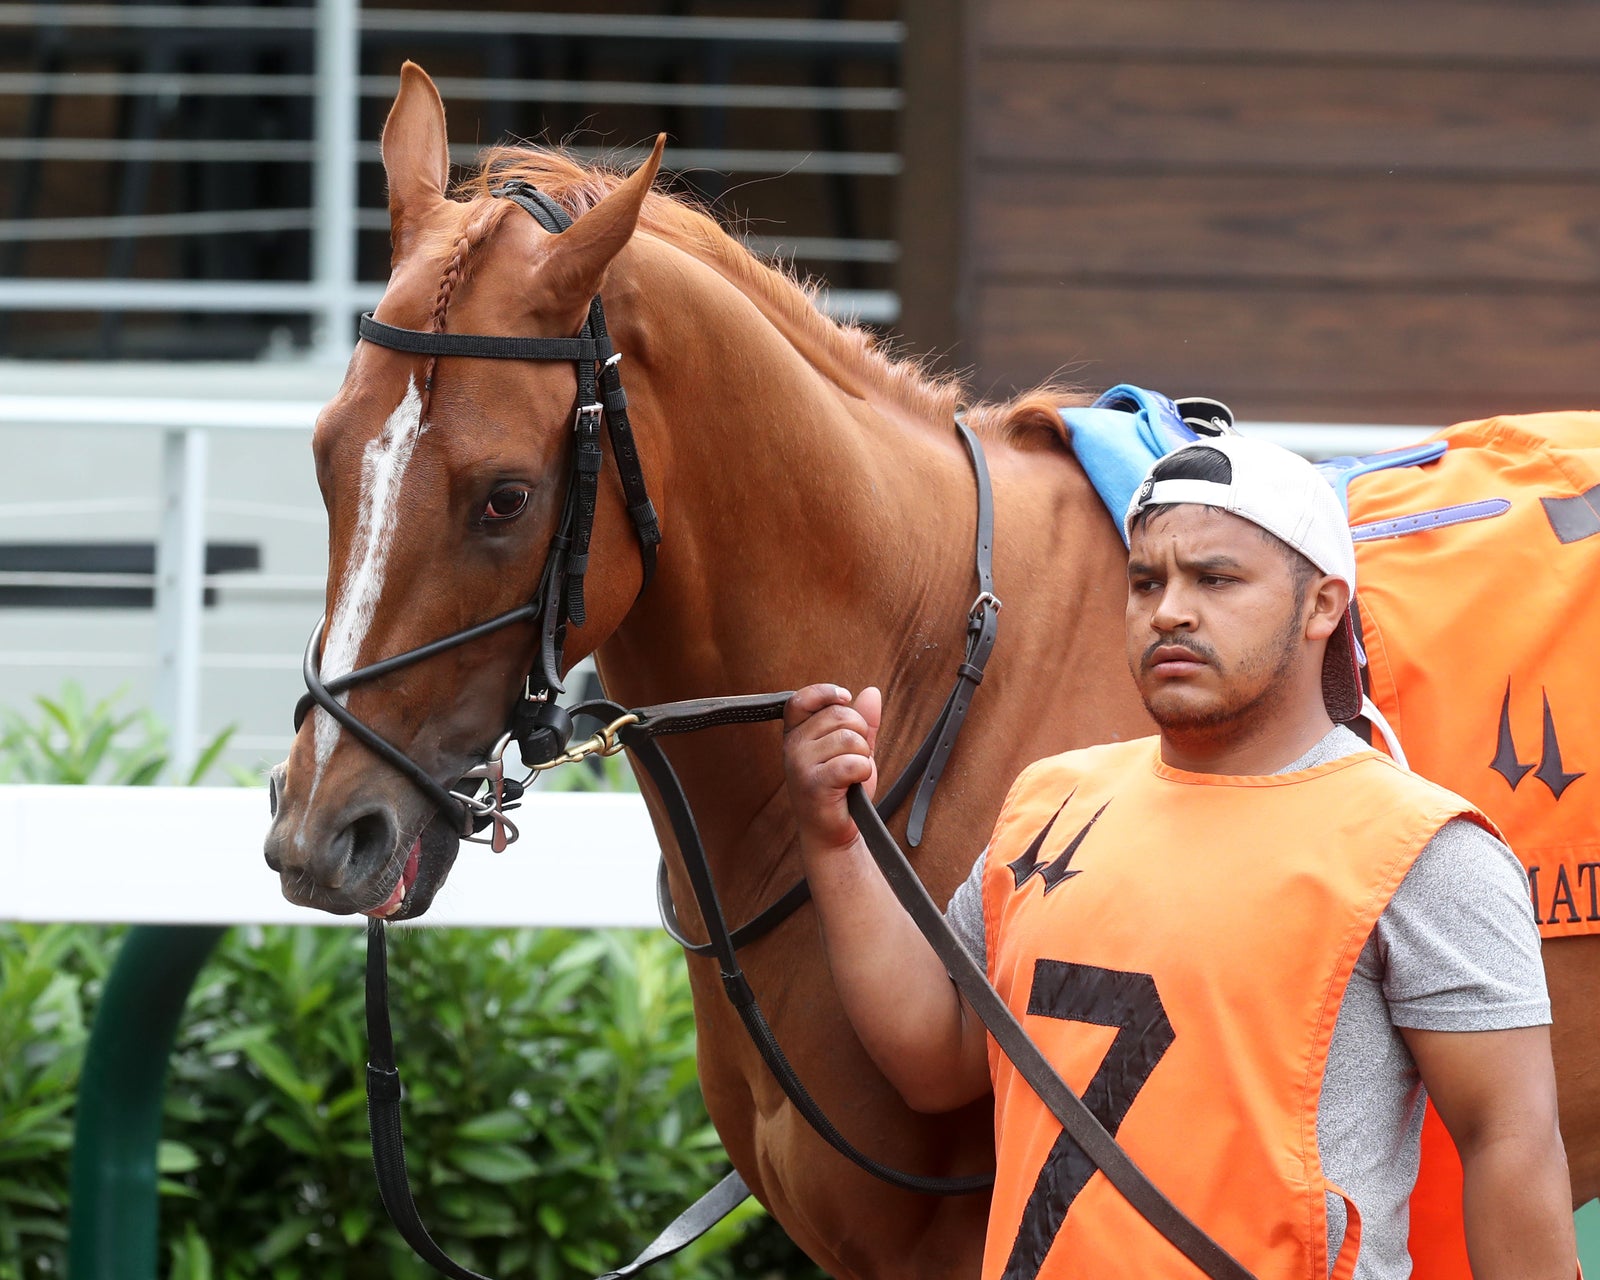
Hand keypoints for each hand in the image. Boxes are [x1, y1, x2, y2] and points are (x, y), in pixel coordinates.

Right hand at [782, 684, 881, 853]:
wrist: (834, 831)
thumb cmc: (841, 789)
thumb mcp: (853, 748)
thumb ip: (862, 720)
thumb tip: (871, 693)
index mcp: (797, 733)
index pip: (803, 699)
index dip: (825, 692)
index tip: (845, 697)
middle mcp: (793, 745)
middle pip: (839, 715)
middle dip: (860, 734)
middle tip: (854, 757)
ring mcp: (799, 764)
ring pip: (849, 738)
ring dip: (863, 756)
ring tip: (851, 773)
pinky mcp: (813, 783)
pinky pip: (853, 763)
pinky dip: (863, 772)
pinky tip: (853, 784)